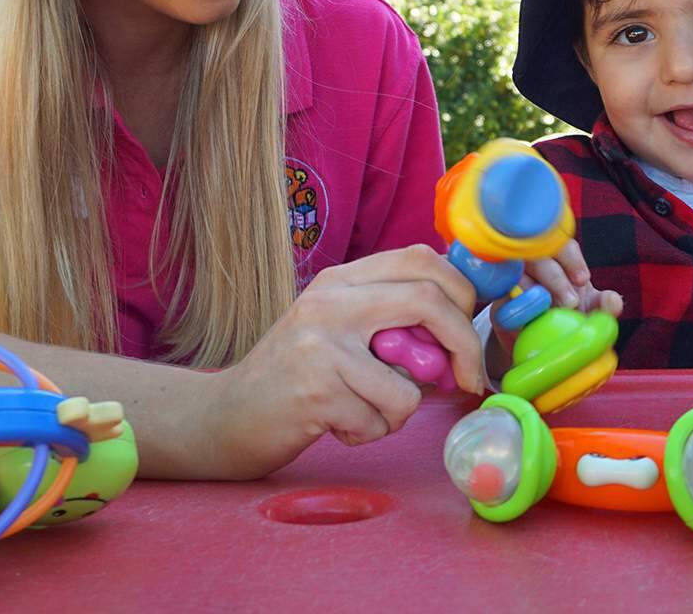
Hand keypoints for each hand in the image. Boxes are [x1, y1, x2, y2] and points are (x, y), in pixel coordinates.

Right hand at [208, 245, 482, 478]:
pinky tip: (335, 424)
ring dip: (399, 411)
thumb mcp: (339, 330)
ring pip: (409, 384)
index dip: (462, 293)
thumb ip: (390, 322)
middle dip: (464, 345)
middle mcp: (330, 301)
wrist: (223, 416)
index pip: (421, 260)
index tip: (469, 333)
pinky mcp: (315, 391)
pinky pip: (380, 419)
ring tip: (360, 410)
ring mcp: (320, 344)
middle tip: (466, 380)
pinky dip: (369, 432)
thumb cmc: (293, 377)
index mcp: (341, 280)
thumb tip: (459, 338)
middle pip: (429, 300)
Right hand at [489, 239, 623, 355]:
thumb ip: (605, 305)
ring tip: (553, 311)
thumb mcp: (591, 313)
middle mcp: (530, 266)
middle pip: (535, 254)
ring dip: (536, 290)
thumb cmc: (567, 322)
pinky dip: (518, 303)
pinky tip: (531, 316)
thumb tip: (612, 300)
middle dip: (556, 277)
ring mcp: (511, 284)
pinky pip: (502, 297)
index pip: (559, 243)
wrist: (542, 351)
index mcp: (555, 260)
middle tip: (571, 302)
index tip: (583, 280)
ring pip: (516, 272)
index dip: (571, 258)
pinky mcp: (498, 306)